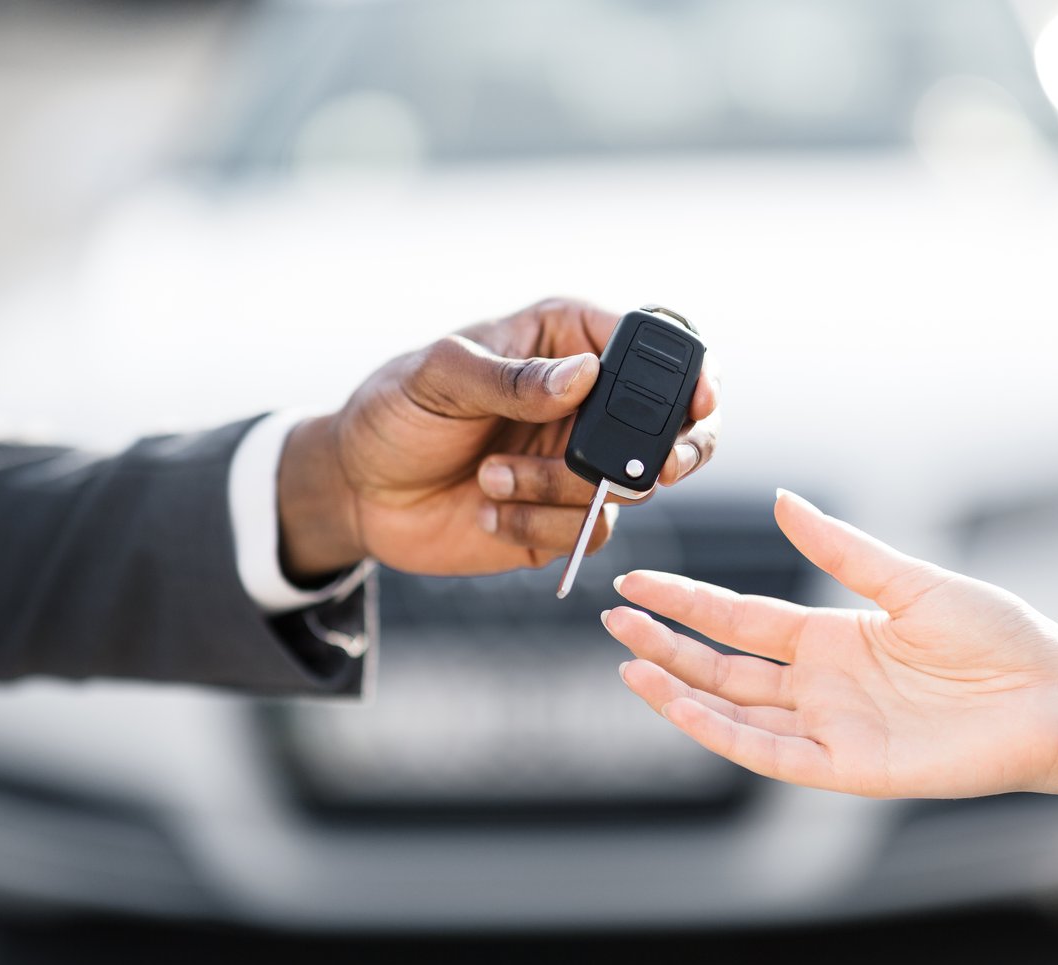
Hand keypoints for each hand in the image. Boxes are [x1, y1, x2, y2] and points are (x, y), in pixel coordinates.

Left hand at [276, 299, 720, 578]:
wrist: (358, 491)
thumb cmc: (395, 411)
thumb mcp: (440, 377)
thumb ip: (512, 377)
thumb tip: (584, 374)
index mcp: (567, 340)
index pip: (651, 344)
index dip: (689, 372)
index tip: (699, 403)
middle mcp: (587, 400)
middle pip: (677, 422)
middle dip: (675, 449)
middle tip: (654, 470)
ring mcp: (581, 460)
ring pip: (631, 484)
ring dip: (561, 489)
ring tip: (489, 478)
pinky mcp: (566, 516)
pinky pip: (593, 530)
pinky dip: (541, 526)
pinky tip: (489, 511)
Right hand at [601, 491, 1057, 819]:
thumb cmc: (1000, 639)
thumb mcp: (911, 581)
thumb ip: (841, 548)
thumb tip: (781, 501)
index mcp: (834, 637)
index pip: (740, 618)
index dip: (686, 600)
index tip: (637, 580)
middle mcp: (822, 685)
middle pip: (724, 664)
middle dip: (666, 642)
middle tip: (612, 617)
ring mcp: (830, 728)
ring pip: (734, 710)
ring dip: (679, 688)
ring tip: (628, 663)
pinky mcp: (848, 767)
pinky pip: (769, 753)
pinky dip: (721, 730)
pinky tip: (682, 703)